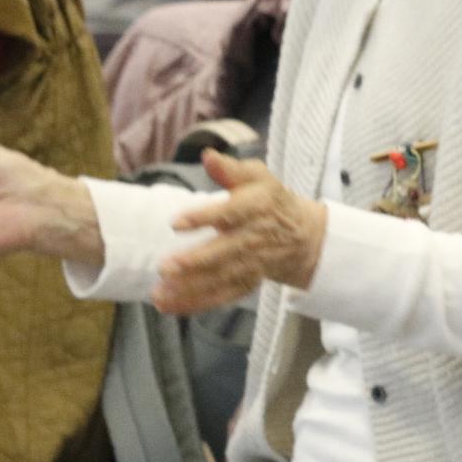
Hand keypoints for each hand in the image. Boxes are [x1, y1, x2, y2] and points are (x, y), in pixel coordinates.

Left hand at [154, 151, 328, 315]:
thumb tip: (208, 155)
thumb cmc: (270, 201)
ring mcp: (250, 265)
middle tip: (165, 267)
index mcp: (255, 208)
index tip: (176, 223)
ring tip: (159, 293)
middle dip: (195, 262)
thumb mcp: (257, 177)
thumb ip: (230, 169)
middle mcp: (253, 239)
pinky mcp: (246, 283)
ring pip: (219, 279)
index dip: (203, 218)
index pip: (229, 214)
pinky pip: (221, 296)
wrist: (301, 236)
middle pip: (224, 253)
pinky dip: (196, 303)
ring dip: (189, 289)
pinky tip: (169, 306)